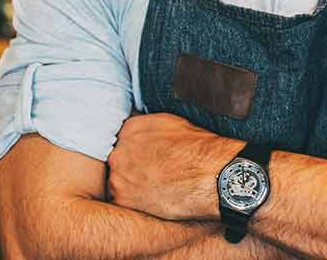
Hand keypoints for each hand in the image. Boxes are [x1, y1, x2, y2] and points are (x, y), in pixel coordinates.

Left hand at [107, 113, 240, 220]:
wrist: (209, 175)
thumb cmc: (198, 150)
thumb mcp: (172, 122)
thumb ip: (149, 127)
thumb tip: (146, 134)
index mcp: (130, 129)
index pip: (122, 138)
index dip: (135, 151)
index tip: (144, 159)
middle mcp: (119, 150)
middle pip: (118, 160)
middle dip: (131, 168)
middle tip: (150, 175)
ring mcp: (118, 175)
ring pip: (118, 181)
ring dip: (130, 186)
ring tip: (153, 189)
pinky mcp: (123, 198)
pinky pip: (121, 201)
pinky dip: (134, 203)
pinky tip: (151, 200)